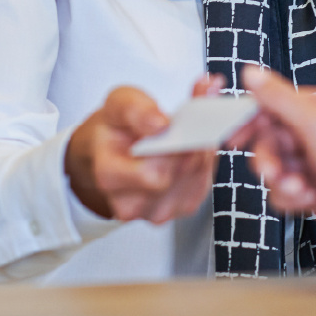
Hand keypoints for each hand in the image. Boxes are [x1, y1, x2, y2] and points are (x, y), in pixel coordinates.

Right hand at [65, 75, 223, 222]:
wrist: (113, 149)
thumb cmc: (117, 126)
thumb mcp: (118, 104)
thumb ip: (136, 110)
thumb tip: (160, 123)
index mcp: (109, 176)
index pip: (148, 173)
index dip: (171, 149)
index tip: (184, 125)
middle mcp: (131, 204)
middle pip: (176, 175)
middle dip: (190, 145)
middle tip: (196, 120)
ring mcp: (157, 212)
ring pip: (195, 179)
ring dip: (201, 152)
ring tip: (193, 130)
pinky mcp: (180, 208)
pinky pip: (203, 184)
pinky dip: (206, 162)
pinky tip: (195, 147)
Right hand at [229, 65, 315, 249]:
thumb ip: (280, 98)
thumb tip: (252, 72)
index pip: (277, 105)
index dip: (254, 120)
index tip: (234, 135)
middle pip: (272, 139)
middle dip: (270, 158)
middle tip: (273, 171)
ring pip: (276, 166)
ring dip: (282, 180)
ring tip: (300, 188)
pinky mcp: (314, 188)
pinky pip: (284, 190)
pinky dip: (292, 197)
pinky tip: (310, 199)